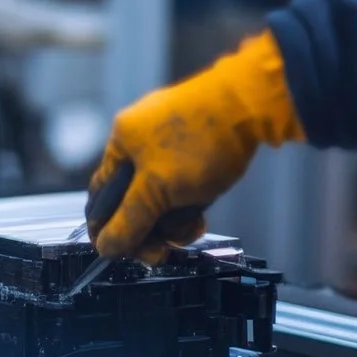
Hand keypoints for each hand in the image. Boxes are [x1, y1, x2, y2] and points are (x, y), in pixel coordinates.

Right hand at [89, 31, 304, 262]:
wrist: (255, 102)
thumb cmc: (204, 139)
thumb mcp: (159, 189)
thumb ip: (129, 220)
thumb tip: (105, 247)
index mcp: (121, 143)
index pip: (101, 198)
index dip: (110, 231)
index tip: (130, 253)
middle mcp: (140, 140)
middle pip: (132, 202)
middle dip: (149, 229)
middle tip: (164, 250)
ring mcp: (169, 142)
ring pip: (160, 198)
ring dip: (173, 220)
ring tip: (193, 225)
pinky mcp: (195, 145)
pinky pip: (182, 185)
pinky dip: (190, 203)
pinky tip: (202, 211)